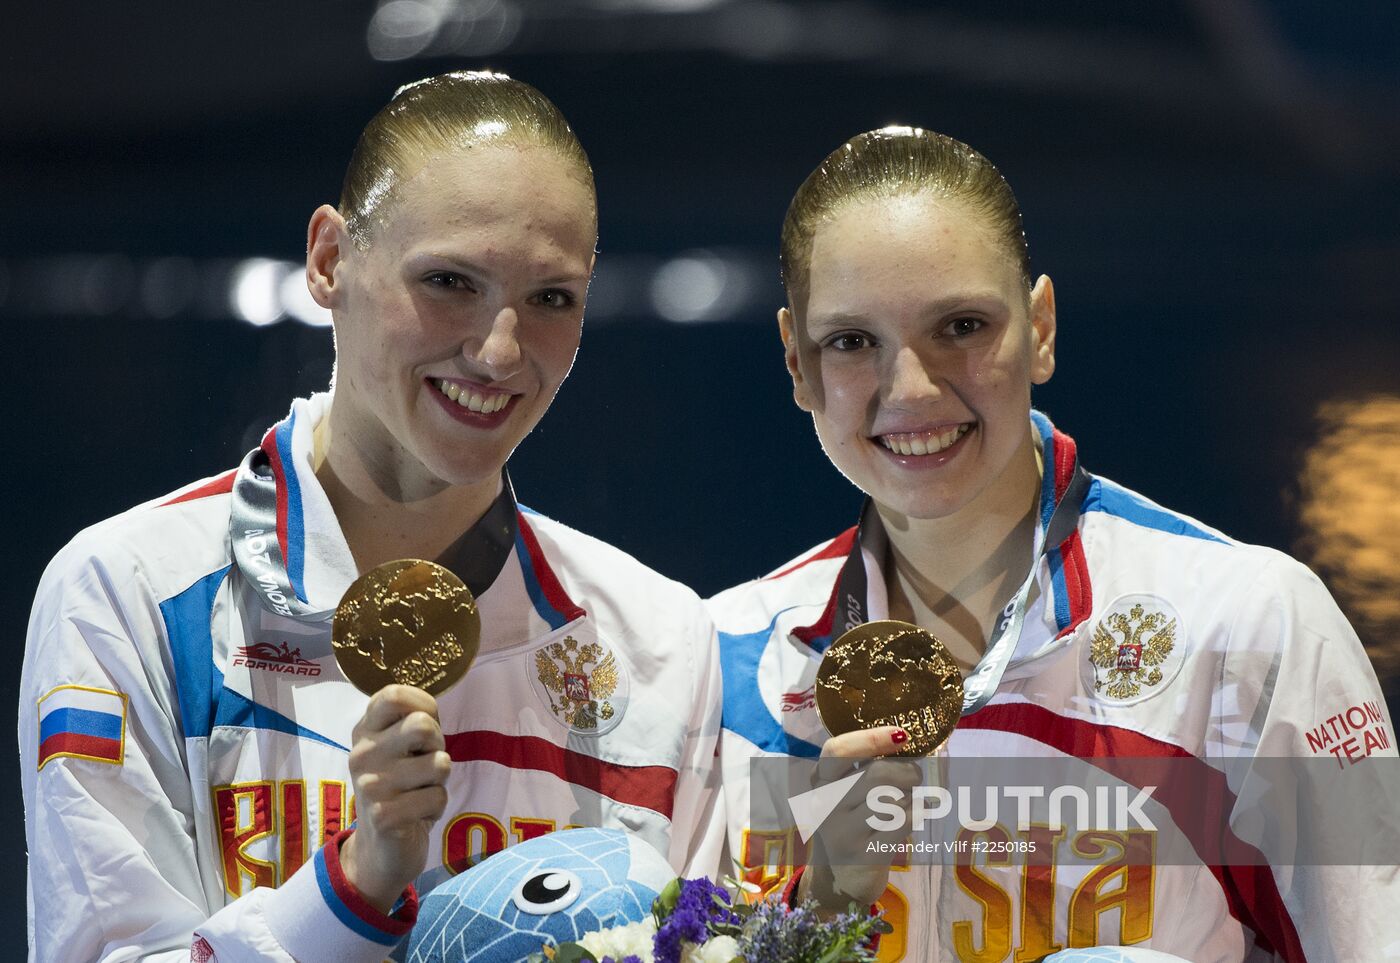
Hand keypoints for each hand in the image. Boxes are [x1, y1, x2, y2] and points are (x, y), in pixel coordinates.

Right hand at [339, 685, 450, 910]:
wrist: (379, 850)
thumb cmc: (399, 788)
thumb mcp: (397, 749)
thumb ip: (410, 723)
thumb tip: (429, 709)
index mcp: (364, 731)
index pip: (394, 694)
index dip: (424, 704)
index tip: (426, 726)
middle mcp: (362, 754)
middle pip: (422, 725)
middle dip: (438, 744)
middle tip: (426, 764)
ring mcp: (370, 785)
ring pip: (439, 763)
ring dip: (440, 781)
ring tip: (420, 792)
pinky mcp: (384, 816)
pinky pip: (438, 797)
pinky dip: (437, 807)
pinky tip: (417, 815)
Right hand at [798, 726, 922, 913]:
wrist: (839, 880)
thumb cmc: (848, 824)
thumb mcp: (843, 794)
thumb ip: (862, 768)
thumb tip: (904, 740)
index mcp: (820, 781)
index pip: (837, 751)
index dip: (871, 739)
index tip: (901, 735)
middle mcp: (826, 805)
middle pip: (876, 775)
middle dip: (906, 771)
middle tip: (914, 776)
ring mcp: (843, 833)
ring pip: (892, 800)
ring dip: (911, 795)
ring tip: (910, 798)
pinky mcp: (864, 855)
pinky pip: (902, 823)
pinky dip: (916, 814)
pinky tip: (916, 815)